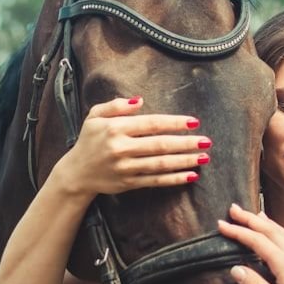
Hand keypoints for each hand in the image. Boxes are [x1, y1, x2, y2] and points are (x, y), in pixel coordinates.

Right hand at [48, 96, 211, 197]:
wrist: (76, 173)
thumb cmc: (89, 140)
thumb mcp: (95, 116)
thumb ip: (116, 105)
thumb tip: (140, 100)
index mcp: (115, 128)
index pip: (150, 124)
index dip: (173, 123)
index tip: (193, 122)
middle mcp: (121, 148)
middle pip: (160, 145)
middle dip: (186, 143)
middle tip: (206, 141)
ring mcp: (125, 168)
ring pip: (161, 164)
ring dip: (185, 161)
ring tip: (203, 157)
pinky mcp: (129, 183)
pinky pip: (156, 181)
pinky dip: (174, 179)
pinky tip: (190, 175)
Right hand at [217, 203, 283, 283]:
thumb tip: (234, 268)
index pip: (257, 241)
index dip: (238, 231)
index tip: (221, 225)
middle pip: (269, 230)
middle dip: (249, 218)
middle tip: (232, 209)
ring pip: (279, 231)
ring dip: (262, 221)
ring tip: (249, 213)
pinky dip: (275, 228)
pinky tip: (272, 228)